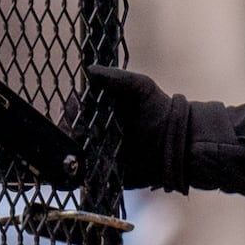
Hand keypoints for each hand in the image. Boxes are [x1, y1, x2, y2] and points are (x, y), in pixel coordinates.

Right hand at [78, 66, 182, 189]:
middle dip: (68, 132)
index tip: (74, 110)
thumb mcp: (140, 87)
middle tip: (76, 132)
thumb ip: (116, 77)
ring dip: (73, 152)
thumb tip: (89, 70)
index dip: (70, 109)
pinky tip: (86, 166)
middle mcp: (92, 131)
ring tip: (83, 148)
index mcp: (97, 110)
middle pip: (68, 132)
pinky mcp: (102, 173)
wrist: (177, 142)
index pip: (72, 109)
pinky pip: (84, 174)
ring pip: (73, 153)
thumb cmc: (159, 109)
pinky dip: (80, 171)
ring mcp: (96, 153)